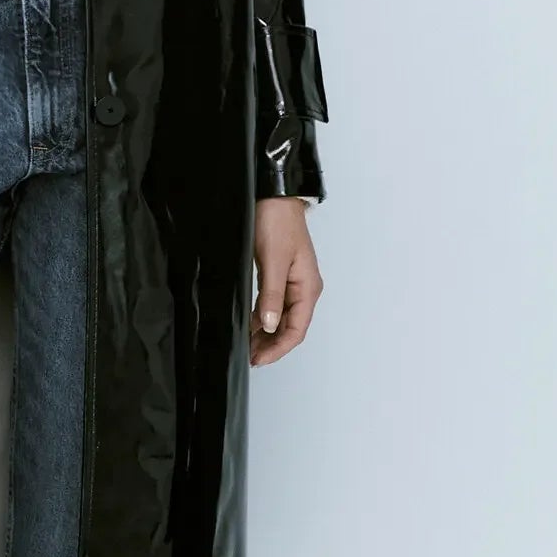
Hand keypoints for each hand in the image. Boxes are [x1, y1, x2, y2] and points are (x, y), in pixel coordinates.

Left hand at [249, 197, 321, 365]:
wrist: (273, 196)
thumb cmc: (277, 221)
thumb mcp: (272, 261)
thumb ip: (271, 296)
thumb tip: (270, 326)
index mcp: (308, 287)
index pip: (296, 330)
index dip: (278, 349)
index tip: (259, 360)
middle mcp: (304, 288)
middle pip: (290, 327)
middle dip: (271, 346)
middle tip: (250, 357)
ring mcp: (293, 282)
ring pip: (281, 318)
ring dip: (265, 334)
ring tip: (248, 346)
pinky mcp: (280, 275)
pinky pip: (274, 305)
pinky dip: (262, 318)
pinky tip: (250, 324)